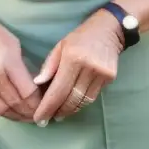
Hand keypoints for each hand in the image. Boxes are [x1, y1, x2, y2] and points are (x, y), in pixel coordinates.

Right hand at [0, 19, 41, 121]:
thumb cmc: (2, 40)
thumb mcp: (20, 52)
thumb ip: (29, 73)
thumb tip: (41, 93)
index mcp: (6, 67)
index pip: (26, 92)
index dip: (39, 103)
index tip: (50, 106)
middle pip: (16, 104)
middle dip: (32, 113)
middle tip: (45, 116)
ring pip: (6, 111)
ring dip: (21, 117)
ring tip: (34, 117)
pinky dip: (11, 114)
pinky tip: (20, 114)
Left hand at [32, 10, 122, 125]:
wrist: (109, 29)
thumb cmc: (80, 37)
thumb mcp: (60, 46)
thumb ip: (49, 66)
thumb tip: (37, 84)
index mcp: (72, 58)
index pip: (58, 90)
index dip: (47, 107)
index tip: (39, 118)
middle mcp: (88, 68)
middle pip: (71, 99)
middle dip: (57, 112)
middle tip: (47, 119)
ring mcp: (101, 74)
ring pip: (83, 102)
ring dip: (69, 111)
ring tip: (58, 114)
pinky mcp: (110, 79)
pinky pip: (92, 97)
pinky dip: (80, 103)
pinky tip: (72, 105)